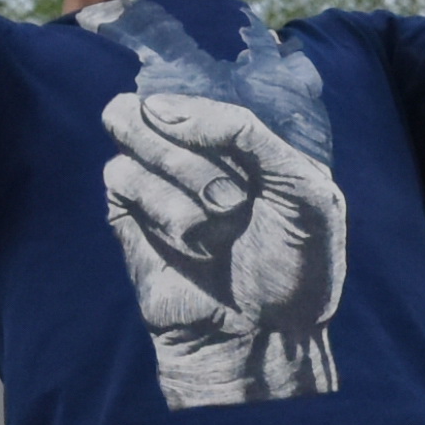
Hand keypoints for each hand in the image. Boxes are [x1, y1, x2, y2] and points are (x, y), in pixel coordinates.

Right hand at [99, 90, 347, 403]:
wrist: (266, 337)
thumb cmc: (296, 265)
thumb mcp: (304, 187)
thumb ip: (248, 132)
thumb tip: (165, 109)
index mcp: (243, 138)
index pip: (204, 87)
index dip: (206, 105)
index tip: (227, 140)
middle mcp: (195, 151)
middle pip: (157, 103)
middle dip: (192, 143)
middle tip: (231, 195)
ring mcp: (157, 179)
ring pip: (134, 136)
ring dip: (182, 174)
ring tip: (222, 218)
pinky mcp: (127, 213)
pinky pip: (120, 177)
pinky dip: (162, 207)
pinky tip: (195, 243)